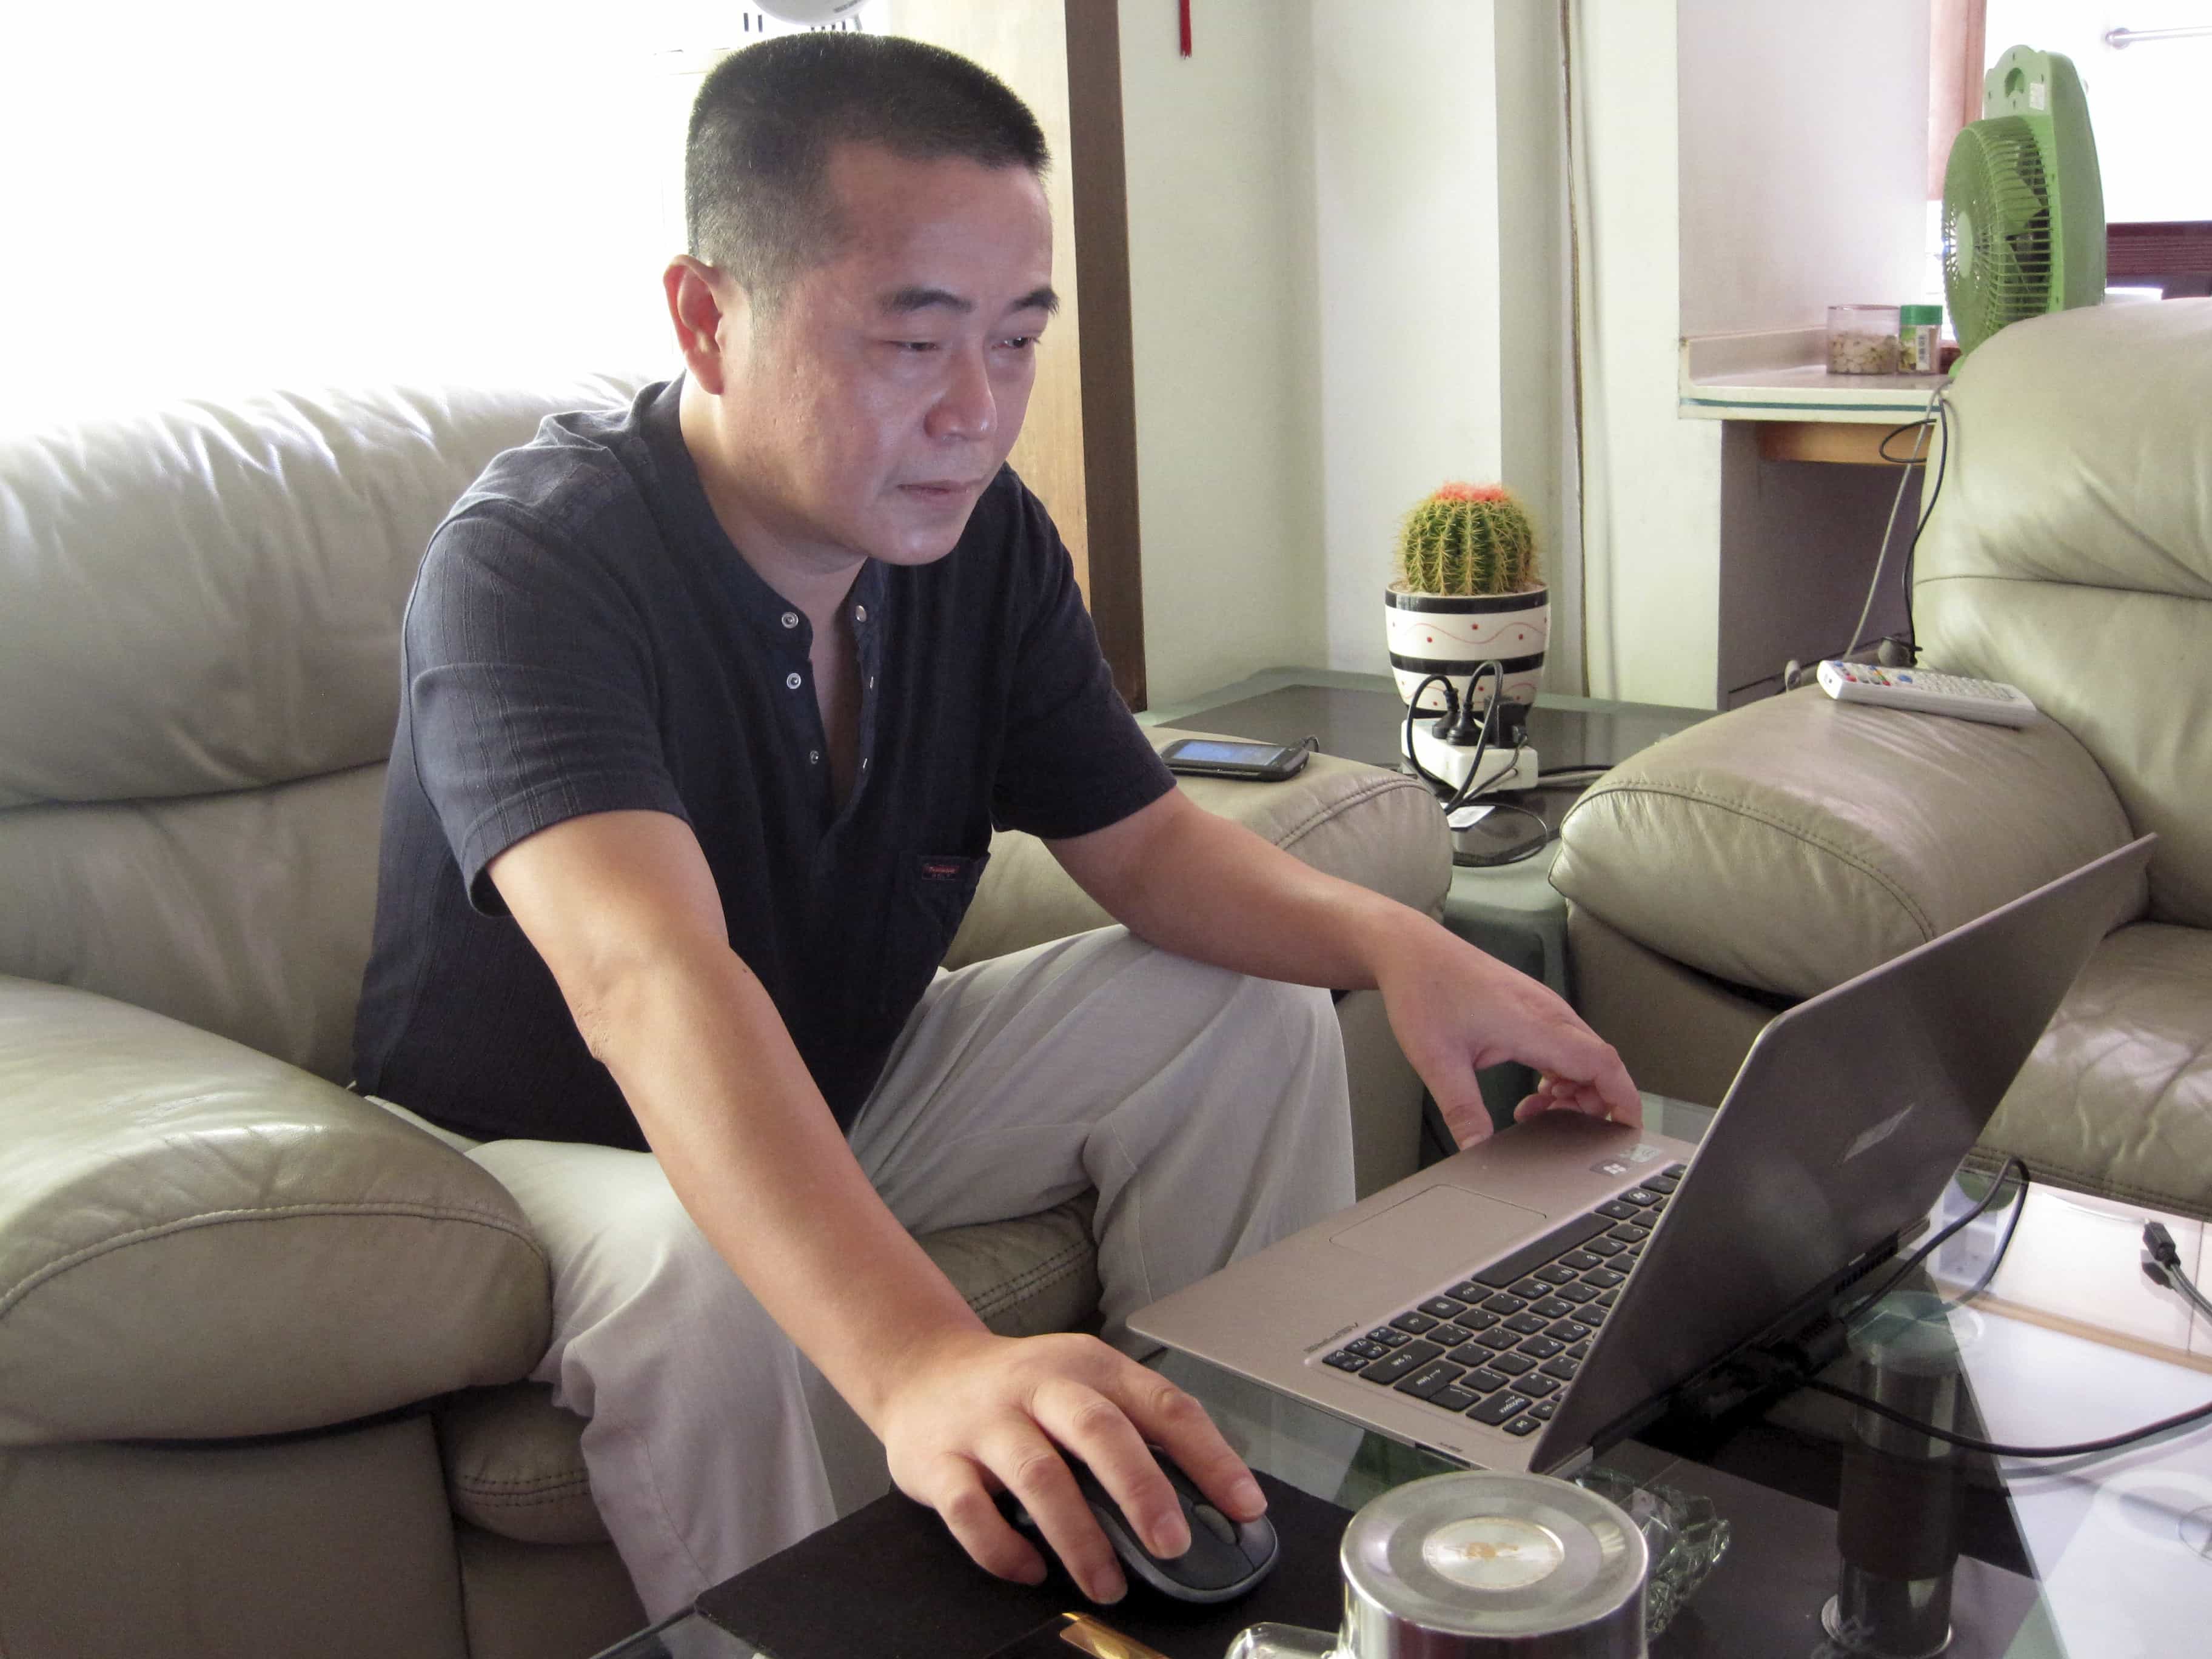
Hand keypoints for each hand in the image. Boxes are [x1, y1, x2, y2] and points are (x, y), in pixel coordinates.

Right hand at [871, 1328, 1264, 1603]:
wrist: (922, 1371)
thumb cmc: (1020, 1393)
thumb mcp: (1081, 1388)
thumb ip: (1133, 1432)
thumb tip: (1203, 1502)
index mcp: (1089, 1367)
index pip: (1162, 1402)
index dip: (1209, 1455)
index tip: (1244, 1505)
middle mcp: (1038, 1386)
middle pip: (1098, 1429)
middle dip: (1141, 1489)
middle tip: (1173, 1545)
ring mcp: (985, 1421)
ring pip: (1038, 1475)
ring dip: (1079, 1536)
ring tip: (1109, 1583)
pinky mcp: (938, 1461)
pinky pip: (971, 1511)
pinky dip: (1004, 1549)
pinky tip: (1032, 1570)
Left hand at [1371, 919, 1639, 1147]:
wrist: (1412, 951)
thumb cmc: (1425, 990)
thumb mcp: (1437, 1061)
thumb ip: (1463, 1112)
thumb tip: (1477, 1150)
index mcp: (1536, 1024)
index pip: (1604, 1064)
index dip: (1622, 1100)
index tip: (1627, 1129)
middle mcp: (1548, 1013)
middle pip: (1599, 1064)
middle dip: (1592, 1105)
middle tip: (1562, 1131)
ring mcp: (1542, 1007)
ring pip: (1583, 1056)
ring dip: (1573, 1091)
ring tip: (1536, 1112)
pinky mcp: (1531, 1007)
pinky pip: (1566, 1045)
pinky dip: (1560, 1074)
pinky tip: (1534, 1091)